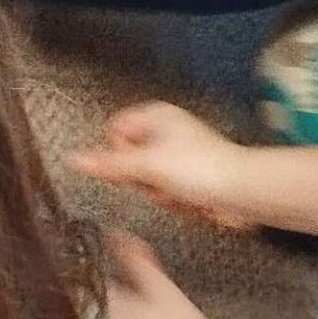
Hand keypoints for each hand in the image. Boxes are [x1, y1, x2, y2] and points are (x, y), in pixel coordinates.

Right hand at [71, 102, 256, 228]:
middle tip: (160, 181)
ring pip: (148, 181)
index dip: (118, 153)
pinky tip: (191, 202)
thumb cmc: (202, 170)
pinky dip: (176, 202)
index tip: (132, 167)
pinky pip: (167, 193)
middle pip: (130, 160)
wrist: (245, 194)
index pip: (115, 132)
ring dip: (161, 194)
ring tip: (180, 193)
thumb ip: (108, 165)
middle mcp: (166, 132)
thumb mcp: (147, 166)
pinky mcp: (191, 179)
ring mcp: (180, 156)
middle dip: (144, 180)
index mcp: (156, 116)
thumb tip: (73, 158)